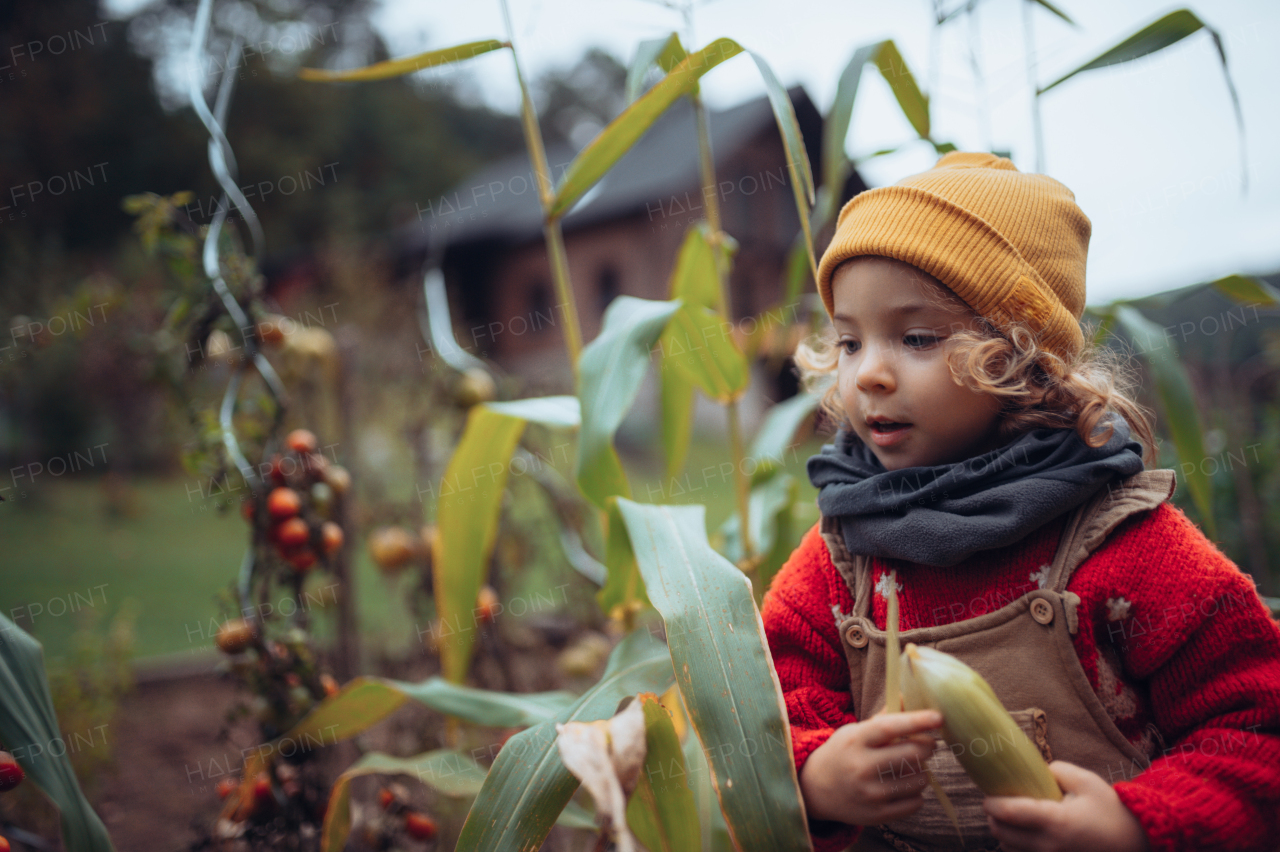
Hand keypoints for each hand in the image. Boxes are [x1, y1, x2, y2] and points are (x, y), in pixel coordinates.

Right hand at [800, 710, 941, 825]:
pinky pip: (915, 803)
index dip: (916, 721)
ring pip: (918, 779)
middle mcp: (861, 767)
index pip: (889, 728)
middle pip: (911, 754)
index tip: (938, 716)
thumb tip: (908, 697)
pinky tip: (903, 786)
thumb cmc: (842, 754)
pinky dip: (916, 793)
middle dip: (927, 747)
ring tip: (909, 767)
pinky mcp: (877, 815)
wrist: (816, 790)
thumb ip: (883, 718)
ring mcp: (870, 793)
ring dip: (922, 771)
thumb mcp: (855, 732)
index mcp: (855, 741)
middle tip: (927, 744)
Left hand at [983, 760, 1150, 851]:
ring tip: (1010, 819)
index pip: (1010, 814)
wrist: (1134, 843)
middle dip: (993, 818)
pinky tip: (1023, 835)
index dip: (992, 804)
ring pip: (1010, 850)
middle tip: (996, 804)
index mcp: (1056, 822)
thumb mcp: (1086, 781)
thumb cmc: (1110, 810)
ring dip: (1003, 834)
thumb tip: (1032, 772)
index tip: (988, 795)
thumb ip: (1056, 771)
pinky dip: (1017, 847)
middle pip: (1002, 834)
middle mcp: (1050, 846)